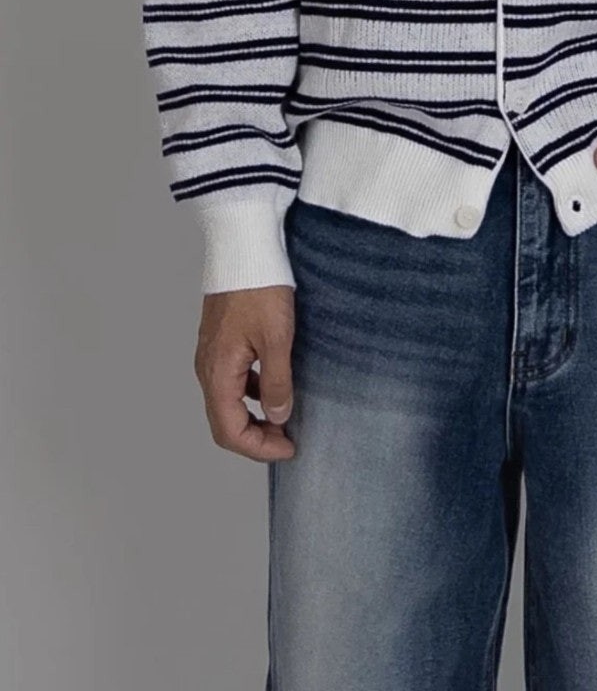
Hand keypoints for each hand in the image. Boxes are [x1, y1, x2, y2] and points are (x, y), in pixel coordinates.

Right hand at [194, 286, 296, 461]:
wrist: (242, 248)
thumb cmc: (259, 288)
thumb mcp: (277, 339)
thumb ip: (277, 382)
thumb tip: (279, 416)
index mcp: (218, 373)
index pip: (229, 431)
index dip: (259, 448)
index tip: (289, 448)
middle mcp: (207, 368)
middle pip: (224, 422)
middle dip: (255, 438)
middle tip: (287, 439)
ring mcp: (211, 355)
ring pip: (227, 403)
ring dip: (253, 417)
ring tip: (285, 415)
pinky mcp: (220, 343)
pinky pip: (231, 381)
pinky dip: (251, 394)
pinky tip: (273, 385)